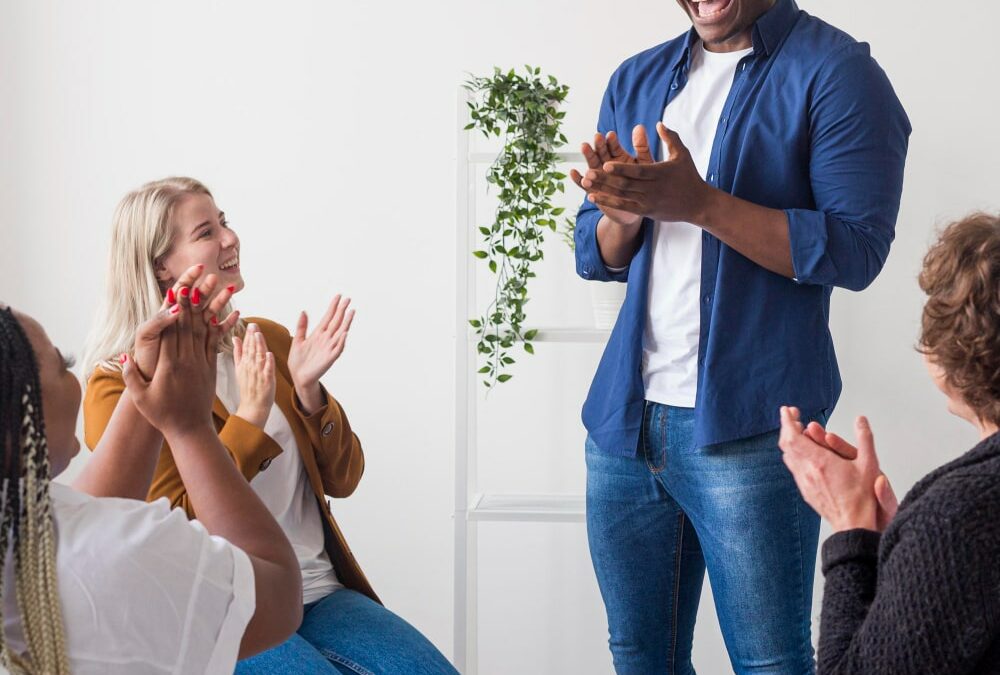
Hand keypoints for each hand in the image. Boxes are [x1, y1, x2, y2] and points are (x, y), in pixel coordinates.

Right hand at [122, 297, 222, 437]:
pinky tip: (225, 313)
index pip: (171, 332)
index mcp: (169, 366)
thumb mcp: (141, 399)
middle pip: (188, 325)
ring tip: (213, 289)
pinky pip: (216, 343)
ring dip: (208, 308)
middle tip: (196, 280)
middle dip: (192, 301)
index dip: (174, 309)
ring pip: (204, 330)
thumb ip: (131, 377)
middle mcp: (187, 361)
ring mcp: (201, 363)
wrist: (190, 430)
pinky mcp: (211, 368)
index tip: (176, 290)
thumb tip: (123, 357)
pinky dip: (220, 327)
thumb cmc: (162, 415)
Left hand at [133, 265, 239, 377]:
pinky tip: (237, 315)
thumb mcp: (147, 336)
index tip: (198, 268)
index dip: (188, 279)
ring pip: (209, 313)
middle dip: (206, 288)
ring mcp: (192, 333)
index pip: (178, 292)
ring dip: (220, 301)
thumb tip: (176, 306)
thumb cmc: (146, 359)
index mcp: (165, 315)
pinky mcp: (201, 346)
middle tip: (216, 278)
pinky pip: (217, 332)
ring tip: (230, 290)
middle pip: (196, 300)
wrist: (151, 381)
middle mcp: (180, 322)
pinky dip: (227, 323)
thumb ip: (159, 320)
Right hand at [233, 323, 275, 427]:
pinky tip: (269, 354)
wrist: (252, 406)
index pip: (246, 347)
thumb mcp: (239, 368)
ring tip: (258, 334)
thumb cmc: (248, 387)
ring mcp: (258, 374)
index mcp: (244, 363)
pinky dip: (268, 362)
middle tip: (253, 325)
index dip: (249, 336)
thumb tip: (235, 338)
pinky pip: (268, 370)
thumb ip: (238, 352)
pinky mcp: (267, 380)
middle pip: (251, 350)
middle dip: (253, 337)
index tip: (250, 324)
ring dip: (259, 346)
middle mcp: (250, 367)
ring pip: (258, 357)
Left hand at [287, 295, 354, 413]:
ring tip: (351, 312)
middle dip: (342, 310)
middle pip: (336, 322)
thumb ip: (301, 326)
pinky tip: (344, 333)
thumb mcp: (297, 341)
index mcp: (318, 334)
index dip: (333, 307)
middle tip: (348, 299)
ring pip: (340, 332)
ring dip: (346, 323)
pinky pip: (337, 349)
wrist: (298, 377)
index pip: (328, 317)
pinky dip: (341, 341)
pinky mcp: (329, 358)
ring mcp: (329, 348)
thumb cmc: (298, 361)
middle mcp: (326, 339)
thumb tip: (304, 311)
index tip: (338, 296)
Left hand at [583, 122, 714, 224]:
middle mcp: (652, 189)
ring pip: (622, 196)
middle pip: (626, 184)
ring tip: (586, 183)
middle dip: (606, 179)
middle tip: (588, 172)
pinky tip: (593, 197)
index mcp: (660, 173)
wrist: (698, 204)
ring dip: (602, 190)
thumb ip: (670, 138)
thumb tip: (658, 123)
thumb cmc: (689, 176)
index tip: (605, 163)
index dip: (621, 168)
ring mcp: (648, 201)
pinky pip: (624, 206)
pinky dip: (608, 202)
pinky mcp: (646, 211)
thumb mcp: (682, 154)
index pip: (637, 171)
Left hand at [778, 406, 880, 532]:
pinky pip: (793, 468)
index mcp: (820, 461)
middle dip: (788, 427)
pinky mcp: (805, 490)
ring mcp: (804, 481)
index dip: (787, 421)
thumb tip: (861, 420)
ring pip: (788, 456)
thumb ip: (865, 438)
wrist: (853, 524)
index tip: (787, 410)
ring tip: (798, 431)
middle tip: (793, 417)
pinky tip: (803, 452)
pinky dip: (794, 454)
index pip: (793, 436)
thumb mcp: (870, 464)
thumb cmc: (863, 498)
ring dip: (790, 441)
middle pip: (786, 444)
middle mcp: (807, 470)